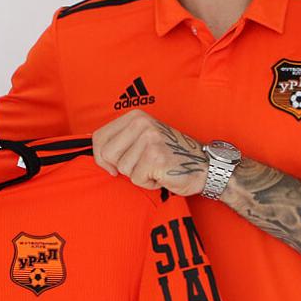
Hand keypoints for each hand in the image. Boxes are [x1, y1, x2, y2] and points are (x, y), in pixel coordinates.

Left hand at [91, 110, 207, 195]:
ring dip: (138, 175)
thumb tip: (95, 154)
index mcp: (135, 116)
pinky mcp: (155, 157)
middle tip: (141, 166)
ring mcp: (149, 139)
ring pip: (123, 169)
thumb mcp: (143, 139)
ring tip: (155, 168)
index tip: (112, 165)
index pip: (99, 137)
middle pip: (107, 155)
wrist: (204, 166)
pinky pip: (137, 179)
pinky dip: (149, 183)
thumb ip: (120, 141)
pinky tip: (162, 174)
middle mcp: (142, 124)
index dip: (101, 157)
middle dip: (120, 167)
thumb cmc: (170, 156)